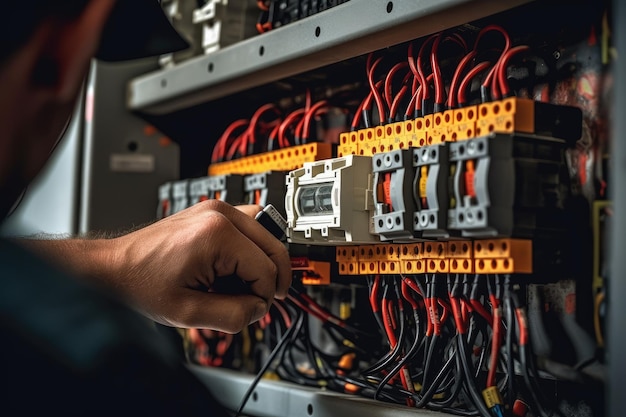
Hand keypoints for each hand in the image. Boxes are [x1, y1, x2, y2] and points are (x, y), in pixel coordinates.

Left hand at [109, 199, 290, 332]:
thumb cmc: (141, 283)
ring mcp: (216, 208)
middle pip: (273, 247)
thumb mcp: (189, 313)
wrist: (115, 267)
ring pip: (266, 234)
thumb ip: (234, 315)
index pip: (266, 269)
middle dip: (267, 280)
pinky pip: (249, 228)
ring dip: (260, 262)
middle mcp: (220, 213)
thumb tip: (259, 308)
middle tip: (255, 301)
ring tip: (239, 284)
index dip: (263, 298)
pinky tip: (232, 269)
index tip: (249, 310)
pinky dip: (249, 250)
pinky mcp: (212, 211)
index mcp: (217, 234)